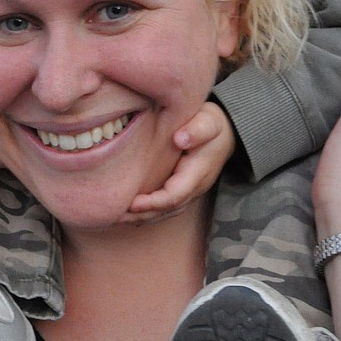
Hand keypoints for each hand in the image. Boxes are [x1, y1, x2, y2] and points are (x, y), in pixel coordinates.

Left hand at [121, 101, 234, 222]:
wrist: (225, 133)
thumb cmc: (211, 124)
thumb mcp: (209, 121)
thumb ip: (197, 129)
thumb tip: (180, 139)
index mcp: (198, 173)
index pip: (175, 195)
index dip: (154, 202)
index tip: (132, 203)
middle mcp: (194, 188)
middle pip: (168, 209)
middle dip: (142, 215)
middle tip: (115, 217)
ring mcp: (189, 191)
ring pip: (166, 212)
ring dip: (142, 218)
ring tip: (116, 219)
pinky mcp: (181, 190)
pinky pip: (164, 207)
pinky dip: (146, 213)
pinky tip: (128, 213)